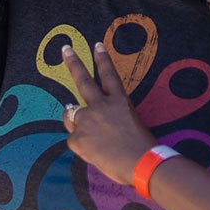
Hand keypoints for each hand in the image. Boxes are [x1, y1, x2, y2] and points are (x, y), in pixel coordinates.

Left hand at [60, 42, 157, 185]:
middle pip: (83, 80)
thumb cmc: (143, 149)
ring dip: (75, 122)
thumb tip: (95, 125)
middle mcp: (101, 106)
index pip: (109, 75)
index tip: (97, 45)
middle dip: (74, 62)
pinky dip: (81, 146)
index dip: (103, 59)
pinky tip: (95, 153)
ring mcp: (87, 120)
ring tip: (90, 136)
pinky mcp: (77, 137)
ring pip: (70, 115)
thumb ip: (111, 119)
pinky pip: (74, 140)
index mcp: (119, 101)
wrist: (141, 164)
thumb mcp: (131, 125)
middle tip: (66, 49)